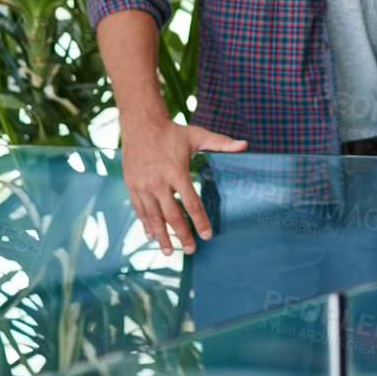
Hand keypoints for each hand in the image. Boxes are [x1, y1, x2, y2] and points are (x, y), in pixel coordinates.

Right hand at [120, 114, 245, 255]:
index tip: (208, 235)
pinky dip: (146, 224)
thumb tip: (245, 145)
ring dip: (162, 236)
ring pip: (154, 217)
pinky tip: (152, 236)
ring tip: (170, 252)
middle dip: (182, 235)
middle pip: (172, 215)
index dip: (200, 221)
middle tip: (191, 249)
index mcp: (177, 172)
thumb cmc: (172, 132)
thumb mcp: (197, 135)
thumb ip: (221, 143)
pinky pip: (140, 210)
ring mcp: (143, 186)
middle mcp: (159, 182)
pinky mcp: (132, 186)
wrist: (140, 123)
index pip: (191, 202)